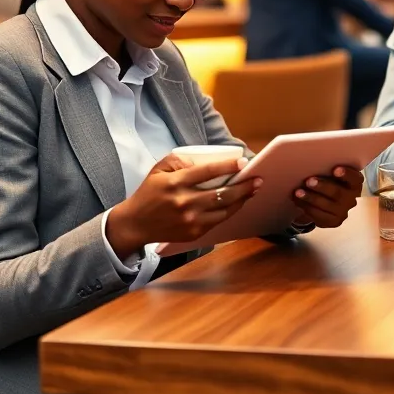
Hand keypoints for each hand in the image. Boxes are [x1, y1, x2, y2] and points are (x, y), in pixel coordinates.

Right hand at [106, 153, 259, 257]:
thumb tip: (205, 160)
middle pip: (222, 194)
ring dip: (242, 200)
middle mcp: (185, 203)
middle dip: (244, 186)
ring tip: (253, 190)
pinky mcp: (194, 233)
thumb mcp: (158, 170)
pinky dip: (231, 211)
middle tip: (257, 179)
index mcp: (175, 183)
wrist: (135, 224)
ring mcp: (190, 220)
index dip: (228, 166)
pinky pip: (219, 221)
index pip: (207, 172)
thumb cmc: (149, 193)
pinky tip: (238, 203)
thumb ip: (180, 160)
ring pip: (225, 210)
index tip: (243, 163)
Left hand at [292, 165, 362, 226]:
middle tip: (308, 181)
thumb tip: (312, 164)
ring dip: (310, 198)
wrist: (328, 201)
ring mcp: (343, 212)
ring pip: (327, 205)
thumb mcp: (332, 174)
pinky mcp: (334, 221)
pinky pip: (319, 216)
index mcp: (355, 184)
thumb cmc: (330, 181)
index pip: (355, 179)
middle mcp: (352, 199)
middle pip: (338, 193)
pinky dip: (307, 207)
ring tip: (298, 192)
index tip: (335, 170)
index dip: (346, 174)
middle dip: (322, 187)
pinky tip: (298, 201)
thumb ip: (328, 170)